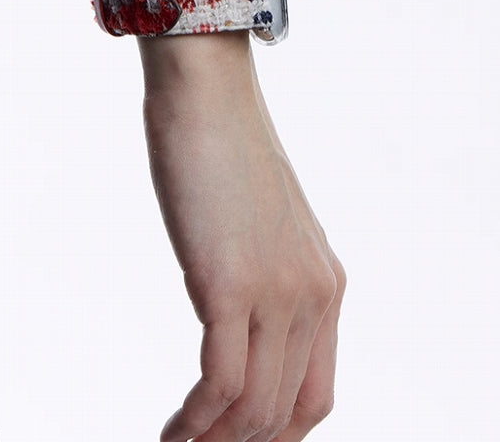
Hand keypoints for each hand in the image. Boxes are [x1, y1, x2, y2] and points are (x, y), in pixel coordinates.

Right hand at [139, 32, 345, 441]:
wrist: (206, 93)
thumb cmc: (223, 151)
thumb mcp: (261, 227)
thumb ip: (263, 277)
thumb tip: (235, 322)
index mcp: (326, 284)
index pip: (315, 396)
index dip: (277, 437)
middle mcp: (314, 295)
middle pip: (285, 413)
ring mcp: (278, 292)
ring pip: (254, 409)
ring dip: (213, 441)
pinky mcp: (232, 285)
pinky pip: (220, 385)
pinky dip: (194, 423)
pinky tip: (172, 432)